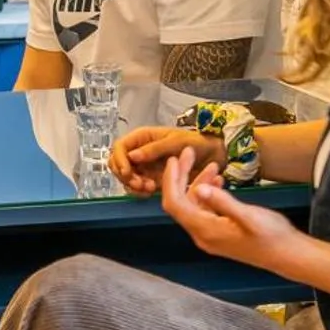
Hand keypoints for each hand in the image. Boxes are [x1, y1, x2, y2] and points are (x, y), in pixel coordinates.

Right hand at [109, 126, 225, 193]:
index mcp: (143, 138)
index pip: (120, 147)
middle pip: (118, 164)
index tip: (127, 171)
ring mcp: (145, 167)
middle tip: (140, 183)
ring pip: (126, 178)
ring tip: (149, 188)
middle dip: (125, 176)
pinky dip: (140, 192)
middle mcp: (140, 152)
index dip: (120, 159)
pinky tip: (151, 192)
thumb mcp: (175, 142)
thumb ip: (154, 149)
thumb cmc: (195, 142)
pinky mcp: (151, 180)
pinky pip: (137, 188)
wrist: (212, 156)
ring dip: (133, 185)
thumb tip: (133, 156)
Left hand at [160, 146, 301, 274]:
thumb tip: (200, 188)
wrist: (289, 255)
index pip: (176, 204)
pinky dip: (208, 192)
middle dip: (181, 176)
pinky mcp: (220, 233)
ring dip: (197, 183)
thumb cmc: (272, 236)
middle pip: (181, 203)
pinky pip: (205, 210)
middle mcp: (203, 235)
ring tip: (211, 164)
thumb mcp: (249, 216)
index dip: (171, 180)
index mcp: (205, 231)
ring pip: (194, 205)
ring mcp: (211, 235)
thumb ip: (223, 202)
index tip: (174, 159)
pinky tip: (219, 180)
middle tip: (188, 153)